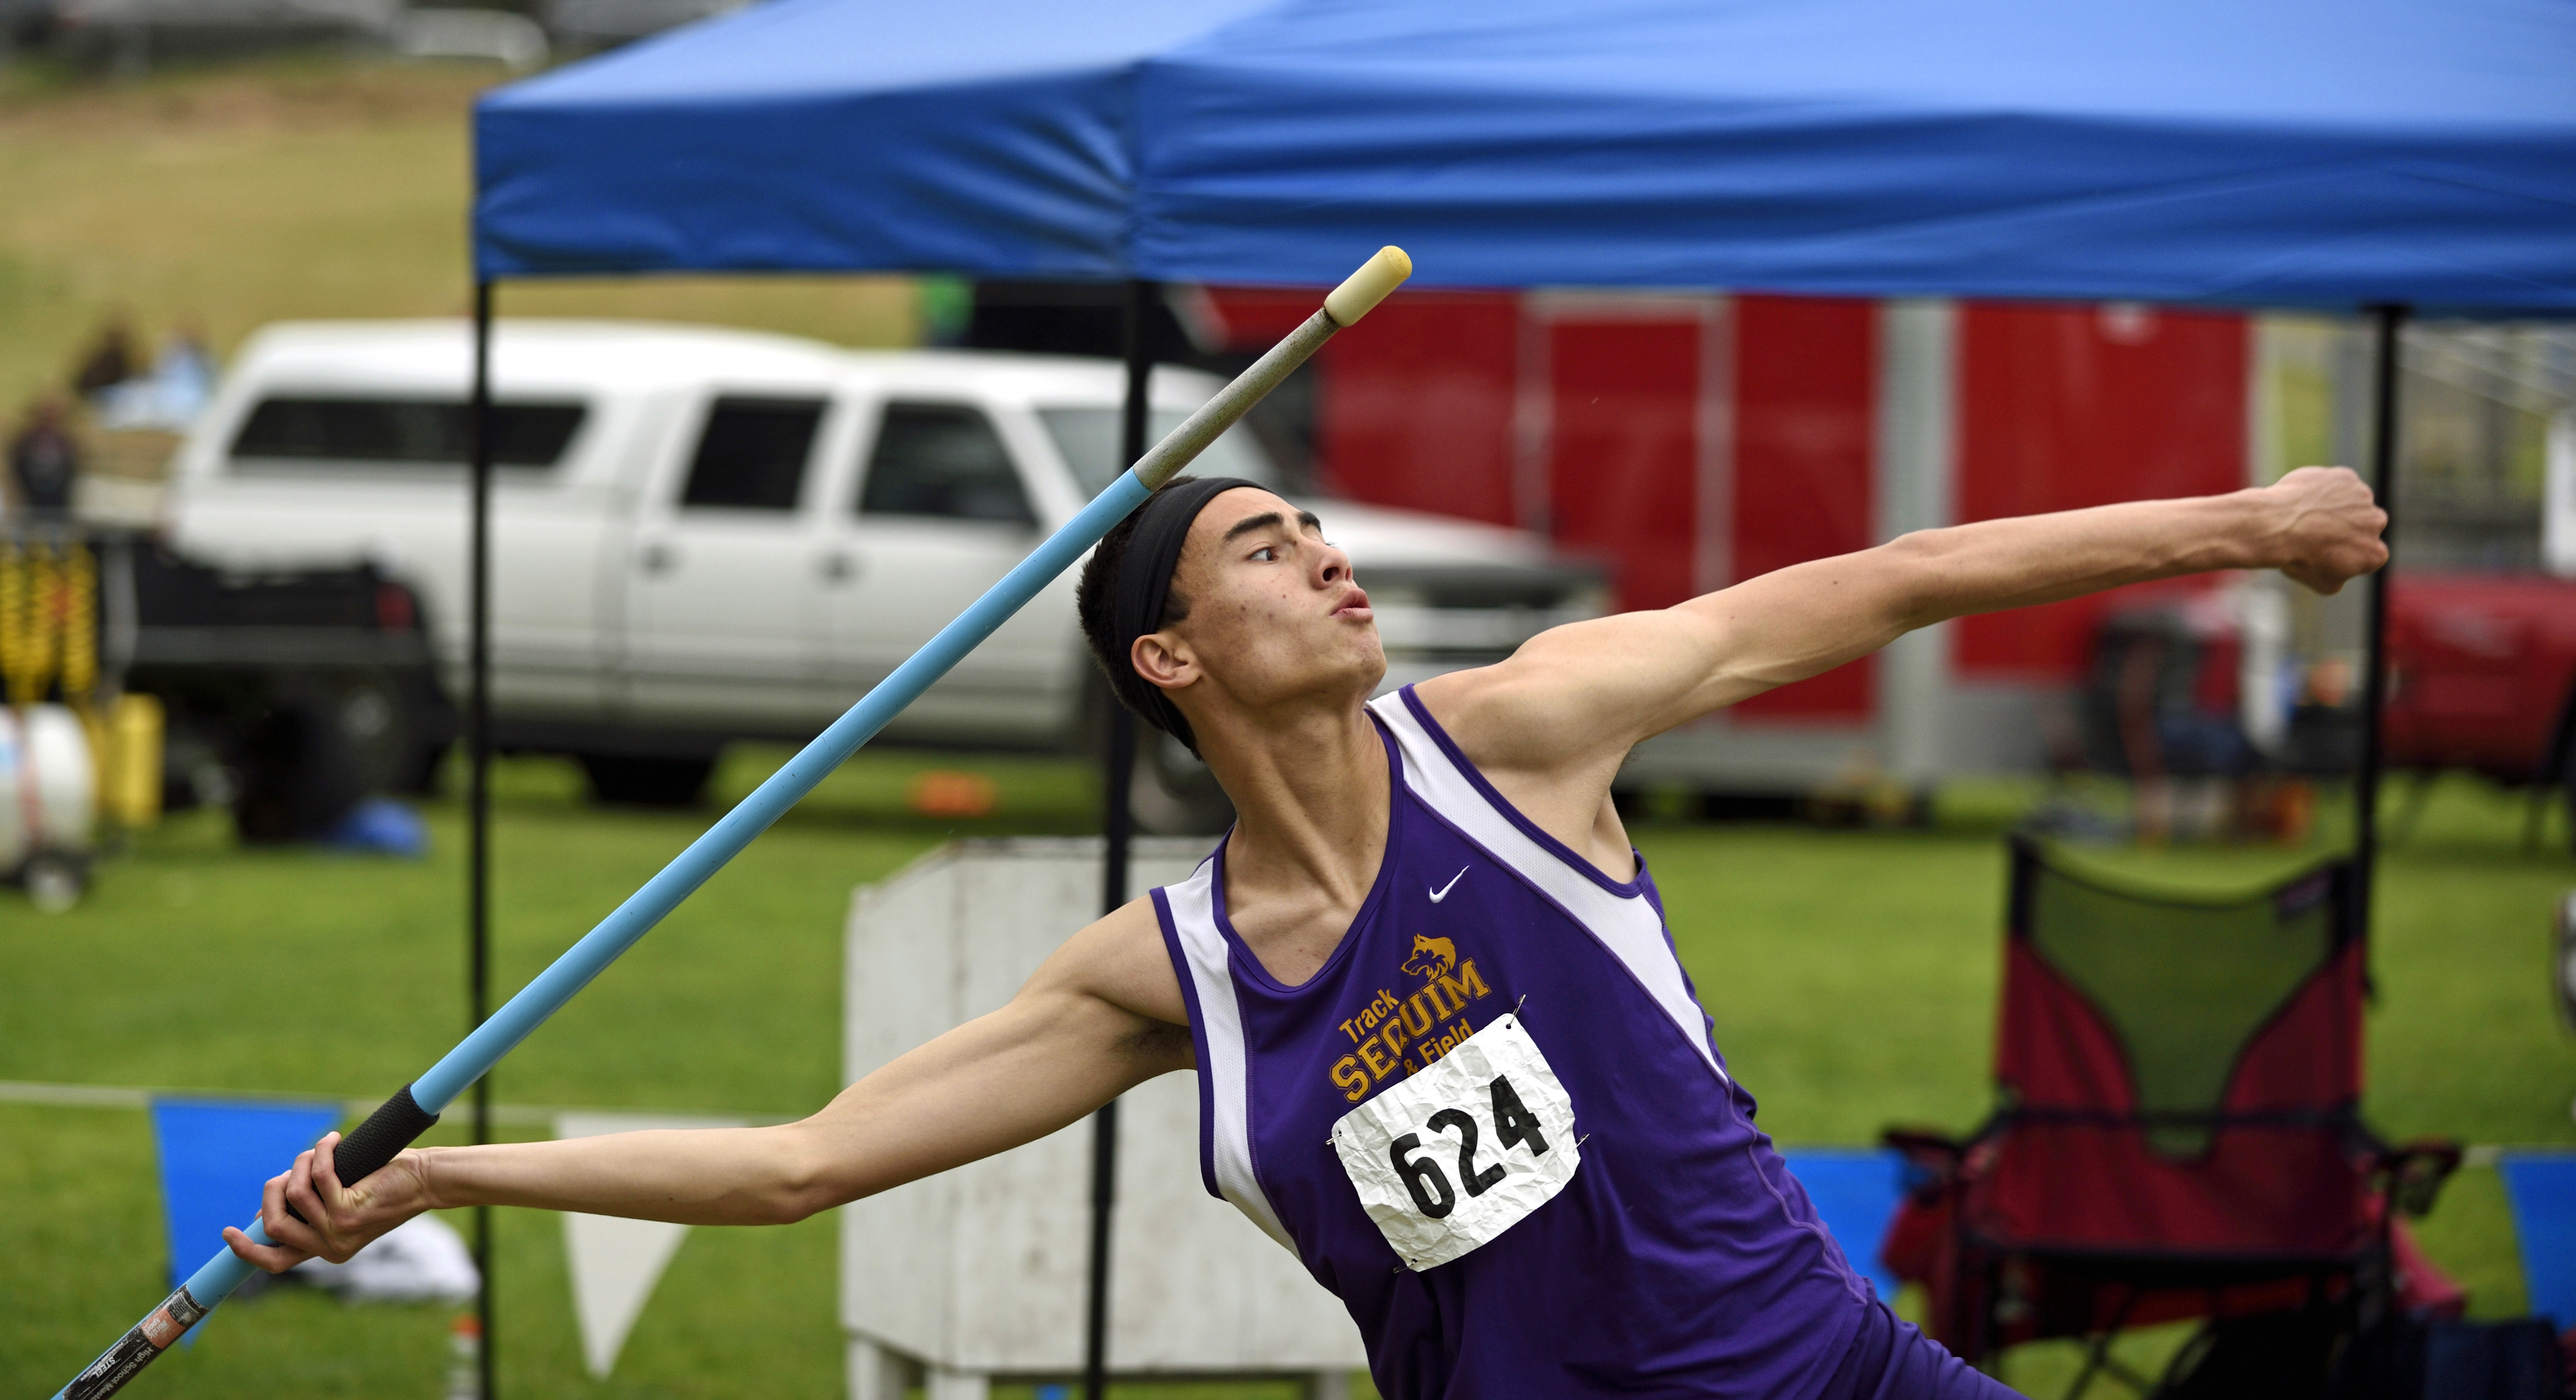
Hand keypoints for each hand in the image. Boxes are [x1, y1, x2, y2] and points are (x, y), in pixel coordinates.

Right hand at [223, 1132, 436, 1272]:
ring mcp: (338, 1232)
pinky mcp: (348, 1211)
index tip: (229, 1232)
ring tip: (320, 1151)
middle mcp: (330, 1248)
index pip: (276, 1262)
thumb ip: (311, 1209)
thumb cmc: (387, 1185)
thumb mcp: (343, 1202)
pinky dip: (321, 1153)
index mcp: (326, 1250)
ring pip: (292, 1196)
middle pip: (274, 1226)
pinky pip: (317, 1177)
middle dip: (271, 1193)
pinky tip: (334, 1142)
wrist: (426, 1182)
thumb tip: (269, 1205)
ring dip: (299, 1166)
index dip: (247, 1250)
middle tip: (288, 1171)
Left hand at [2263, 466, 2388, 594]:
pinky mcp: (2346, 477)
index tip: (2326, 550)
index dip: (2346, 552)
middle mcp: (2376, 523)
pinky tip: (2305, 498)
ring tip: (2308, 514)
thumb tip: (2344, 569)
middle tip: (2317, 530)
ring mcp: (2362, 497)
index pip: (2367, 553)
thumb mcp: (2323, 583)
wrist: (2277, 526)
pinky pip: (2337, 483)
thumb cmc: (2298, 558)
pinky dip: (2324, 489)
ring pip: (2352, 502)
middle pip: (2365, 524)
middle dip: (2346, 526)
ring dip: (2337, 506)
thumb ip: (2344, 575)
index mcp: (2375, 554)